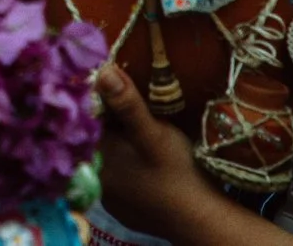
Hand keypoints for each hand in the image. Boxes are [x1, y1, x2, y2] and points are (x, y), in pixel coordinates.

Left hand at [93, 65, 209, 236]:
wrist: (202, 222)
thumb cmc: (178, 175)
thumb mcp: (154, 134)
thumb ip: (127, 105)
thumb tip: (103, 71)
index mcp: (98, 157)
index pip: (89, 120)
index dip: (101, 99)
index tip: (114, 79)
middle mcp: (98, 178)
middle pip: (100, 139)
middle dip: (113, 120)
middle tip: (135, 102)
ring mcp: (111, 197)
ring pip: (112, 158)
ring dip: (122, 143)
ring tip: (142, 129)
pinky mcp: (126, 208)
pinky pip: (122, 177)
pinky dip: (131, 165)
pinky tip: (146, 161)